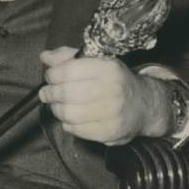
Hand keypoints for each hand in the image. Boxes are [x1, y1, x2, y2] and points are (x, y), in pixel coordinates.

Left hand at [39, 47, 172, 145]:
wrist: (143, 105)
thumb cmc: (116, 81)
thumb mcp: (97, 62)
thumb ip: (69, 57)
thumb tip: (45, 56)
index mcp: (109, 68)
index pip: (69, 70)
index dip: (53, 74)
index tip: (50, 76)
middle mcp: (112, 90)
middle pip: (66, 93)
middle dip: (50, 93)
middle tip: (47, 93)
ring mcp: (111, 113)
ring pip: (68, 113)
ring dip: (57, 109)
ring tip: (58, 105)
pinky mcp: (109, 132)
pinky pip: (75, 129)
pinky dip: (67, 124)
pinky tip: (72, 118)